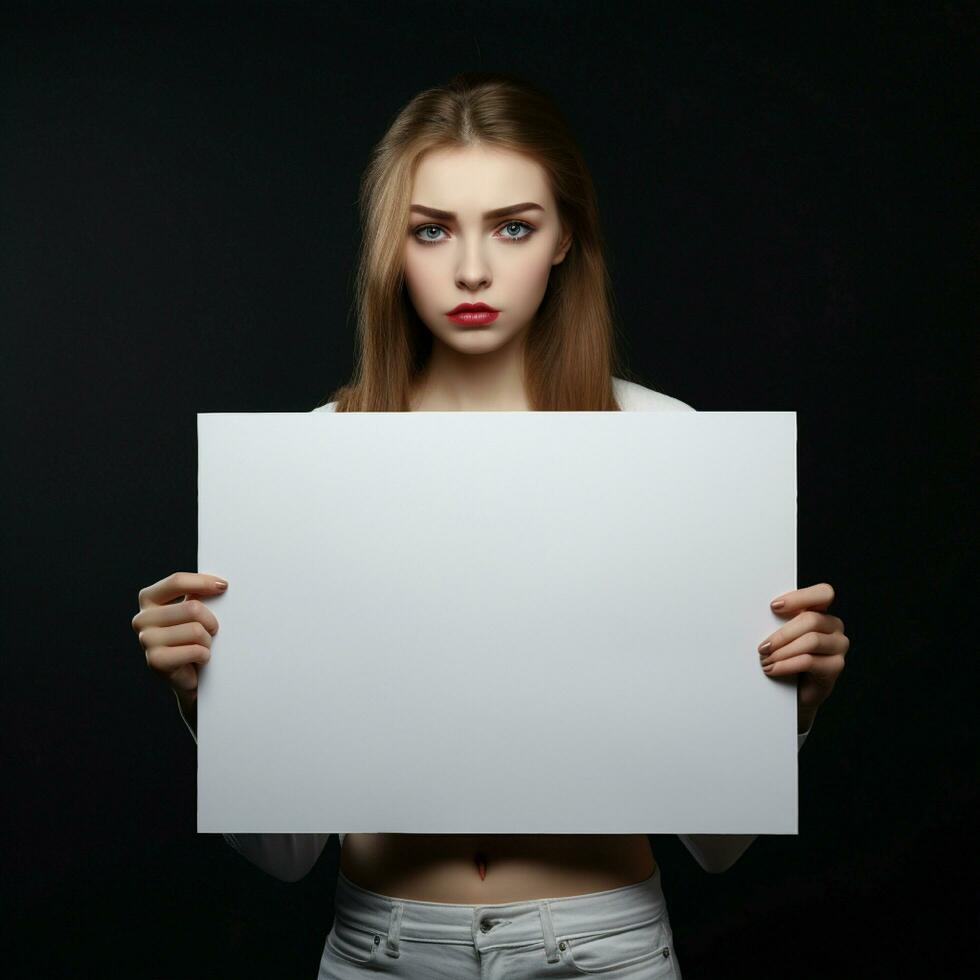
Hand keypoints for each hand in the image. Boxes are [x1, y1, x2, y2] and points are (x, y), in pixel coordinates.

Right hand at [132, 571, 227, 703]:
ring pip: (196, 630)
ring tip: (202, 647)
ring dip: (208, 641)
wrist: (190, 677)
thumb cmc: (194, 638)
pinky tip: (199, 659)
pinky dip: (205, 655)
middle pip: (192, 608)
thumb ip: (198, 594)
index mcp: (148, 599)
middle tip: (211, 631)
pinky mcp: (155, 660)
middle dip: (211, 621)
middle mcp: (142, 618)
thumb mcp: (193, 611)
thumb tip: (219, 583)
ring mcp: (146, 640)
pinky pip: (196, 650)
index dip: (203, 582)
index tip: (224, 586)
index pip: (177, 581)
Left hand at [758, 583, 848, 726]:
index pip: (823, 593)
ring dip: (783, 651)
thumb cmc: (785, 658)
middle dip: (782, 634)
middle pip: (811, 620)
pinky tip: (772, 669)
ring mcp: (838, 646)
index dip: (799, 598)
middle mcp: (834, 626)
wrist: (793, 691)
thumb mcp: (780, 636)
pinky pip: (809, 661)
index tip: (773, 607)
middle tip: (762, 647)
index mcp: (821, 612)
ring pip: (811, 640)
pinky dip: (786, 665)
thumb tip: (756, 614)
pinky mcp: (836, 666)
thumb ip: (777, 622)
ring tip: (765, 660)